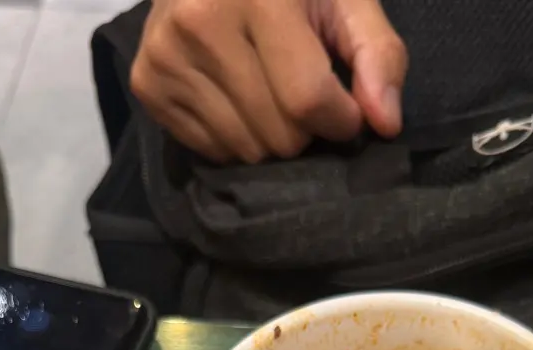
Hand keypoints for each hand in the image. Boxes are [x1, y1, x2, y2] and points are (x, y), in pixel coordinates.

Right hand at [130, 0, 407, 163]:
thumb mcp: (344, 0)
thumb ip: (378, 54)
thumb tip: (386, 123)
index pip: (308, 98)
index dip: (340, 119)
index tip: (346, 107)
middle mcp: (200, 21)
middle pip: (278, 134)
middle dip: (304, 128)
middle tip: (299, 90)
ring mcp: (165, 54)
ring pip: (245, 151)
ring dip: (269, 136)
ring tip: (267, 90)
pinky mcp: (147, 82)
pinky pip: (211, 150)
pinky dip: (233, 136)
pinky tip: (234, 94)